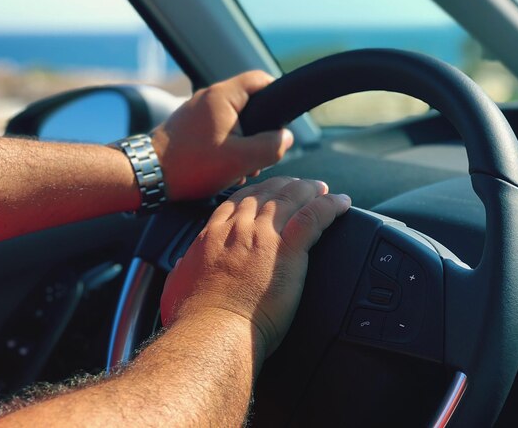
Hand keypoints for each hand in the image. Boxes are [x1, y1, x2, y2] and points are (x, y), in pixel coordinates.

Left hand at [150, 71, 293, 200]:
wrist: (147, 176)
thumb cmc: (191, 165)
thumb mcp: (241, 160)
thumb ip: (271, 147)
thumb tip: (286, 138)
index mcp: (223, 96)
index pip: (261, 80)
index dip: (278, 97)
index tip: (283, 121)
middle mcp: (208, 97)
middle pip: (249, 104)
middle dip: (260, 131)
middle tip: (258, 156)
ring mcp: (196, 112)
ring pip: (234, 121)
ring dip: (242, 144)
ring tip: (239, 168)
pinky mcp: (188, 127)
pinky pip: (218, 131)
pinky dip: (226, 147)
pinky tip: (223, 169)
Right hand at [160, 177, 350, 355]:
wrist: (210, 332)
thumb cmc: (191, 318)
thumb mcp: (176, 286)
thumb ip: (181, 270)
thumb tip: (180, 265)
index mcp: (213, 235)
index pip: (237, 201)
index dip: (256, 193)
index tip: (267, 192)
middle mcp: (238, 228)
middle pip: (266, 193)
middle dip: (284, 185)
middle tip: (299, 186)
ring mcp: (263, 237)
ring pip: (291, 198)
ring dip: (309, 189)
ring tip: (322, 189)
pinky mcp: (287, 251)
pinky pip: (314, 217)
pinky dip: (330, 206)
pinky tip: (341, 202)